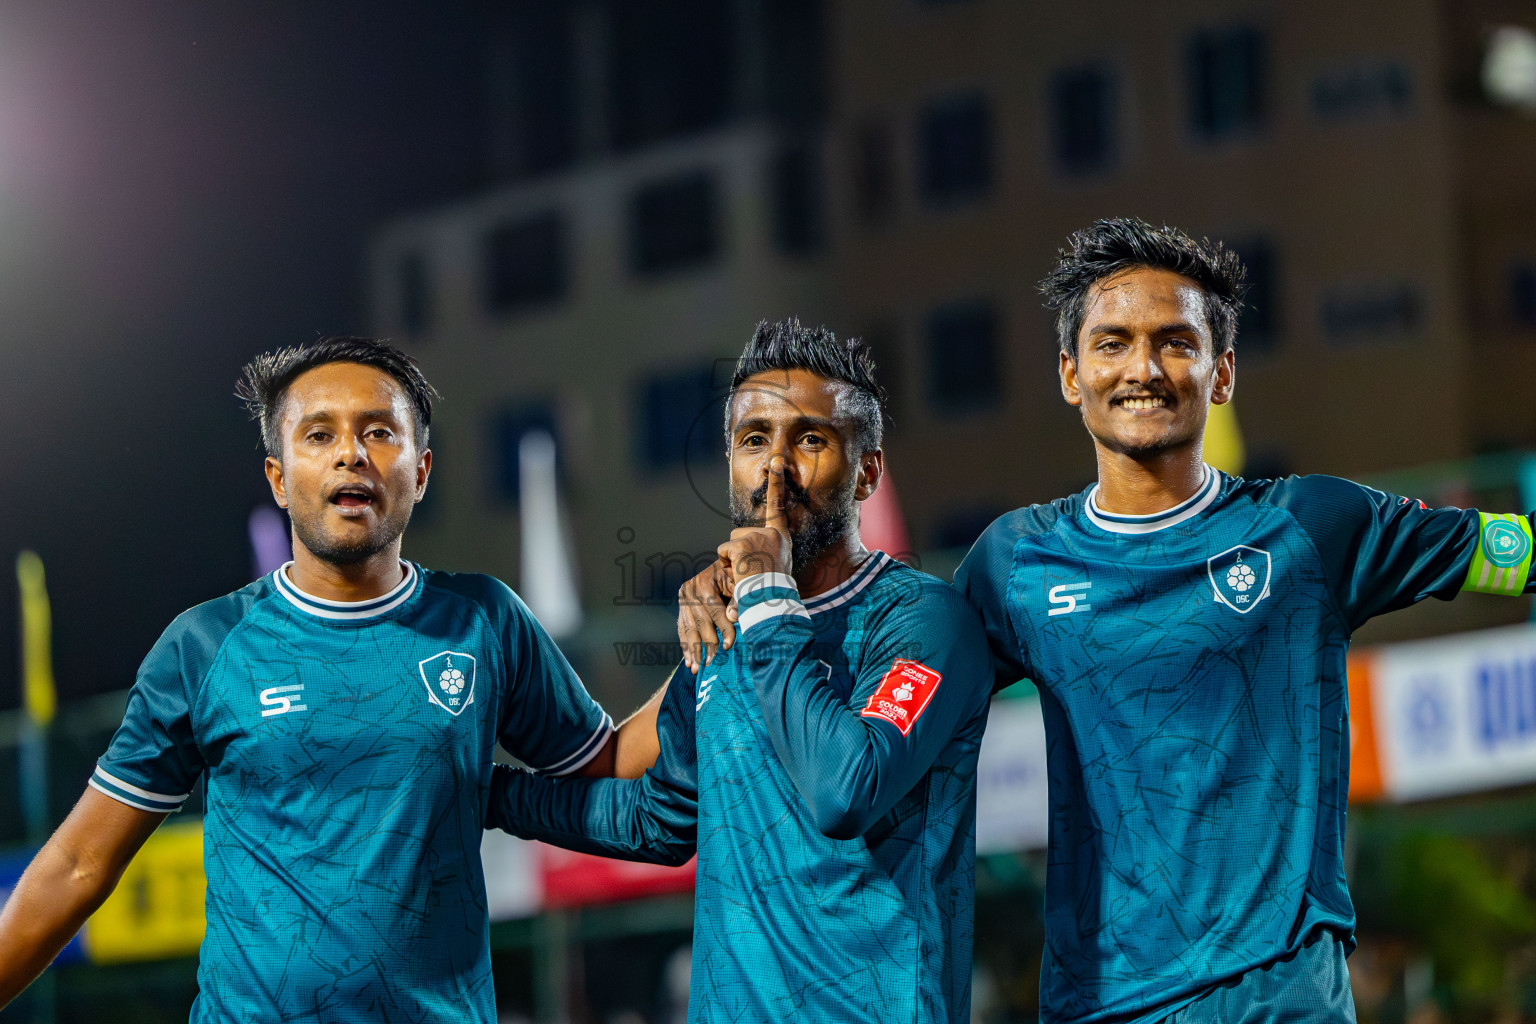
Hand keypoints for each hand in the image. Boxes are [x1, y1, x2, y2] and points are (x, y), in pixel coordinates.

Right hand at [677, 559, 737, 672]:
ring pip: (688, 629)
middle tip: (710, 664)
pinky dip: (685, 647)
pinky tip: (689, 661)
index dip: (723, 629)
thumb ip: (737, 600)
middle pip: (699, 622)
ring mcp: (682, 599)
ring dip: (693, 651)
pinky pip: (682, 629)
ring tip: (697, 668)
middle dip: (706, 645)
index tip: (728, 647)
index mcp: (705, 582)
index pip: (715, 611)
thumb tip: (733, 618)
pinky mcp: (680, 607)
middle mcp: (690, 590)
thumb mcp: (739, 584)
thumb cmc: (735, 578)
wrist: (723, 569)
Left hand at [717, 454, 792, 583]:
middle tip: (752, 570)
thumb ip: (767, 554)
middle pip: (741, 533)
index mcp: (782, 538)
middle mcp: (771, 534)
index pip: (779, 505)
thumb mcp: (778, 567)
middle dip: (738, 551)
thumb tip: (752, 558)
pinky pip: (723, 552)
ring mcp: (757, 537)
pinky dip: (727, 564)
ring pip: (731, 543)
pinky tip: (740, 573)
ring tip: (747, 573)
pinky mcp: (742, 545)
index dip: (778, 482)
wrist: (772, 601)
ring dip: (732, 559)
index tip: (776, 461)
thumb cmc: (774, 590)